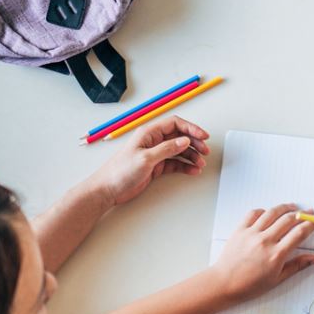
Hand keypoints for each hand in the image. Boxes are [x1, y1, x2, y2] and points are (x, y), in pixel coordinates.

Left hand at [89, 117, 209, 205]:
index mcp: (149, 133)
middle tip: (205, 152)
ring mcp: (155, 154)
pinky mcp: (156, 166)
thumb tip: (184, 141)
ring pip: (179, 150)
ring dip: (191, 156)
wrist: (108, 189)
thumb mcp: (146, 158)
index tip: (203, 136)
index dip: (191, 128)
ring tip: (200, 164)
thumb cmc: (120, 171)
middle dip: (194, 143)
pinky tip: (193, 170)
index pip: (175, 124)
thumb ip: (167, 148)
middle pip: (179, 137)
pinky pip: (175, 163)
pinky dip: (185, 166)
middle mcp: (153, 141)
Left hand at [211, 203, 313, 298]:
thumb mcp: (278, 279)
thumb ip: (298, 265)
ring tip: (293, 207)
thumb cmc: (250, 285)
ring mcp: (251, 233)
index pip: (300, 233)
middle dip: (303, 214)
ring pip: (272, 212)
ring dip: (285, 207)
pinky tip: (269, 213)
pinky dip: (264, 211)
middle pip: (289, 219)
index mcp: (276, 255)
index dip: (313, 224)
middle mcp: (265, 241)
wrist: (224, 283)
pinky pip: (254, 213)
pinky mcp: (240, 230)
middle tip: (310, 212)